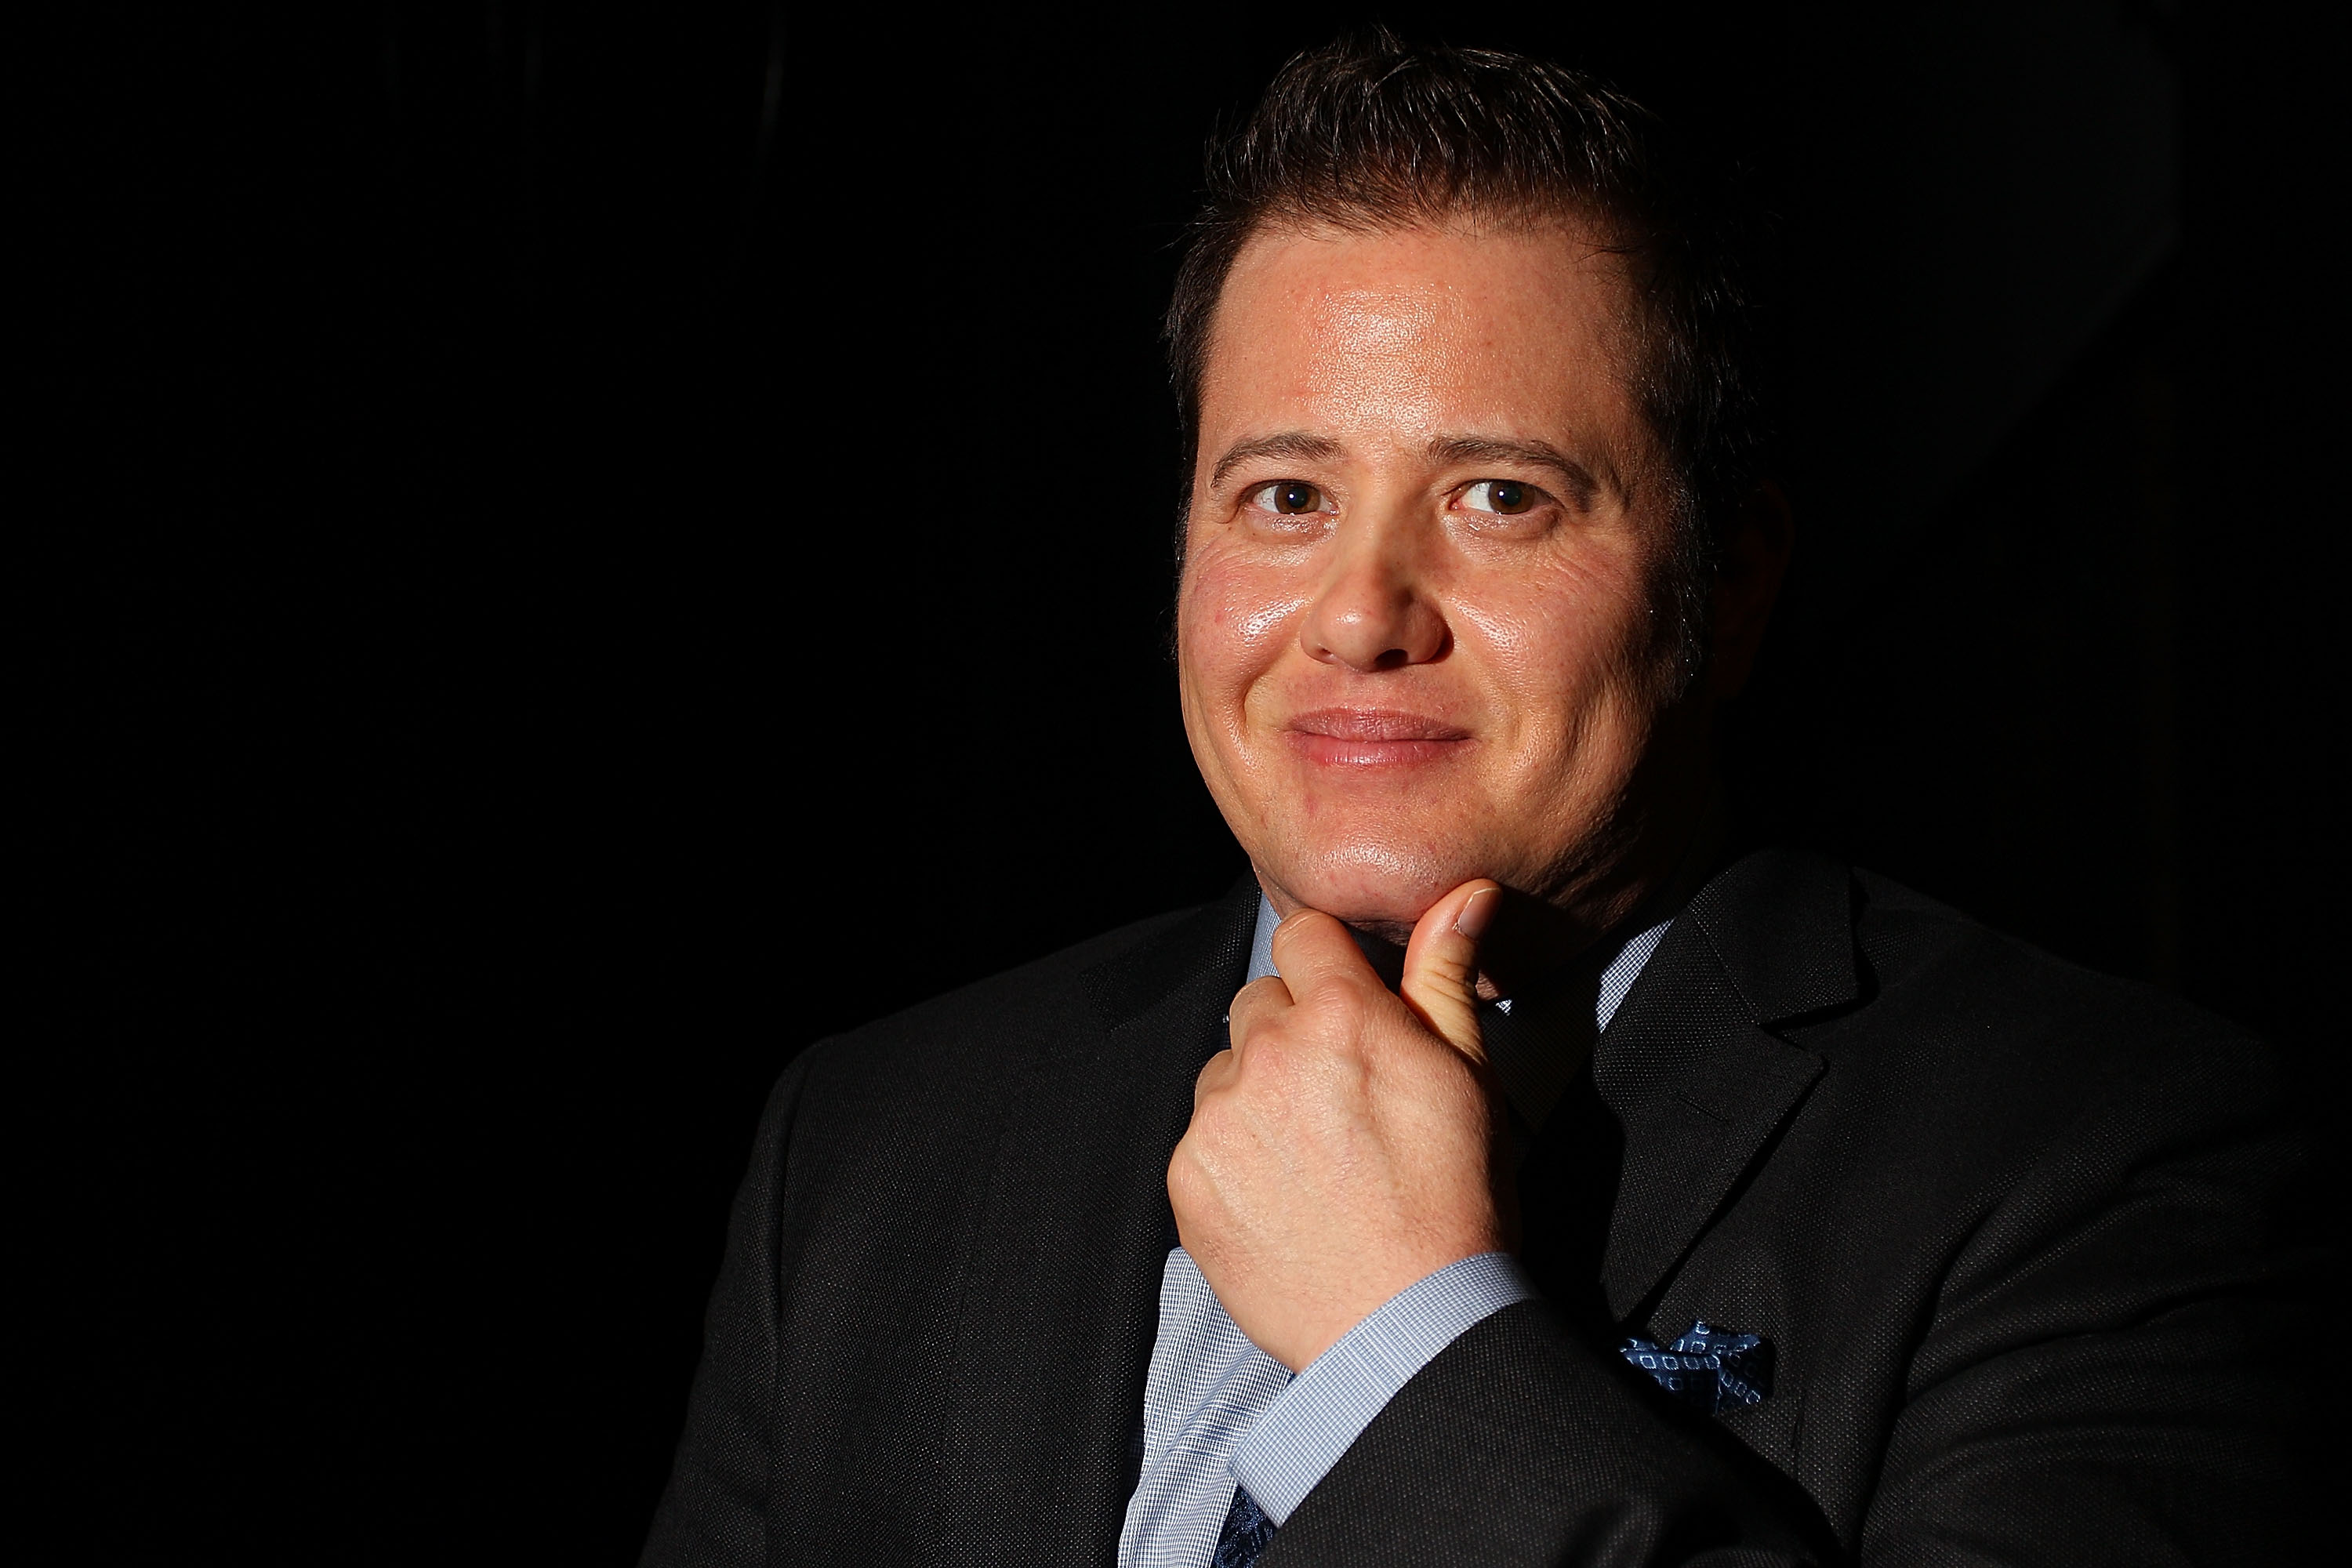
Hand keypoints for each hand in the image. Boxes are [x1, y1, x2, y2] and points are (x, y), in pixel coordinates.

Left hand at [1168, 879, 1505, 1370]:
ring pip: (1225, 1072)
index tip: (1348, 1010)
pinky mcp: (1187, 1178)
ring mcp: (1219, 1117)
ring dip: (1257, 1097)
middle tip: (1339, 1100)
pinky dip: (1233, 1161)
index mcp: (1342, 1015)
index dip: (1328, 969)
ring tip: (1314, 1160)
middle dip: (1292, 1035)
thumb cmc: (1457, 1198)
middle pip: (1259, 1003)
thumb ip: (1446, 973)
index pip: (1302, 934)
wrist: (1411, 1324)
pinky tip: (1282, 1200)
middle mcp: (1267, 1053)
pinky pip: (1200, 1140)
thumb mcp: (1470, 1074)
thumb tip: (1464, 890)